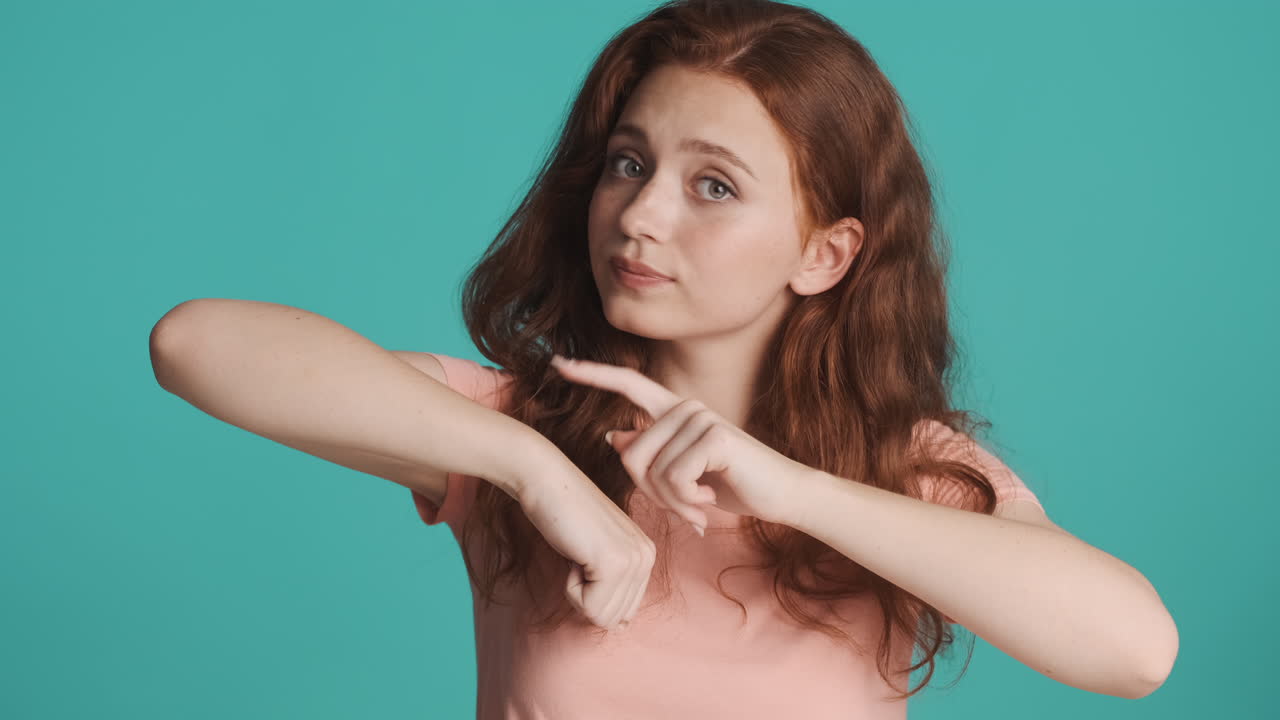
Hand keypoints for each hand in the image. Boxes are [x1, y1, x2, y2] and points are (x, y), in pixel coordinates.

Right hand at [516, 444, 656, 630]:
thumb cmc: (563, 516)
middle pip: (615, 618)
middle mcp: (647, 557)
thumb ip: (615, 585)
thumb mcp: (598, 552)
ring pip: (602, 616)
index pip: (625, 612)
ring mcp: (634, 560)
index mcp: (647, 555)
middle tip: (579, 555)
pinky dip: (571, 588)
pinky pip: (588, 607)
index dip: (595, 595)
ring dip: (578, 591)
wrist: (546, 482)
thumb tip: (622, 626)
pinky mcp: (614, 564)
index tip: (585, 559)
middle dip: (587, 596)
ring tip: (578, 552)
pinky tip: (574, 554)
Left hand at [550, 354, 809, 530]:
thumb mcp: (681, 474)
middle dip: (651, 494)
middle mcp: (685, 407)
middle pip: (630, 456)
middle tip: (684, 506)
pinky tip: (711, 496)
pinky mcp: (714, 436)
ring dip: (673, 502)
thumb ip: (648, 455)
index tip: (559, 364)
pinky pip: (674, 478)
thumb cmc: (731, 484)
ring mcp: (700, 417)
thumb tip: (611, 437)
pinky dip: (688, 500)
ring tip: (700, 503)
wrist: (781, 494)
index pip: (628, 383)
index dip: (592, 374)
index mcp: (674, 411)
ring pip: (651, 471)